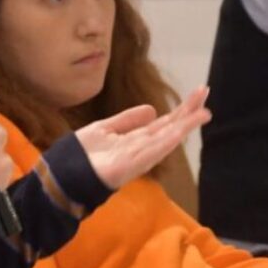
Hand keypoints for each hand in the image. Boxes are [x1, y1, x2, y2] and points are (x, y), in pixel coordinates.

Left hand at [76, 86, 210, 189]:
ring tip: (203, 111)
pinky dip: (166, 142)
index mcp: (137, 140)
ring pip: (166, 138)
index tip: (198, 93)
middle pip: (170, 127)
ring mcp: (137, 157)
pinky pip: (150, 152)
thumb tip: (153, 109)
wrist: (63, 177)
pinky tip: (178, 131)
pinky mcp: (129, 165)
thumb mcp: (105, 129)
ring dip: (184, 125)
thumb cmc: (81, 156)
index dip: (182, 109)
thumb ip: (127, 120)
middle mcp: (142, 148)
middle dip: (188, 111)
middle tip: (205, 91)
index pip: (165, 122)